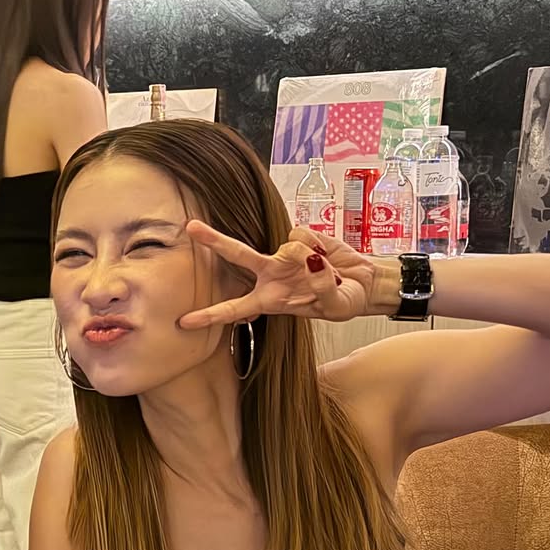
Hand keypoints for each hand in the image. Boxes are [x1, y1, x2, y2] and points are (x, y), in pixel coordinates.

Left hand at [179, 220, 377, 329]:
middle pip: (237, 255)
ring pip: (288, 246)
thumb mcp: (336, 307)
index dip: (211, 315)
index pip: (235, 310)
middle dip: (214, 240)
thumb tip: (310, 261)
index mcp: (271, 301)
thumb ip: (322, 288)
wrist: (364, 283)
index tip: (184, 322)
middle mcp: (271, 275)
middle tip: (191, 227)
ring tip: (328, 271)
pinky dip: (321, 246)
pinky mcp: (301, 236)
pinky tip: (327, 255)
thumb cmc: (345, 301)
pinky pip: (306, 235)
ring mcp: (284, 254)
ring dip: (312, 258)